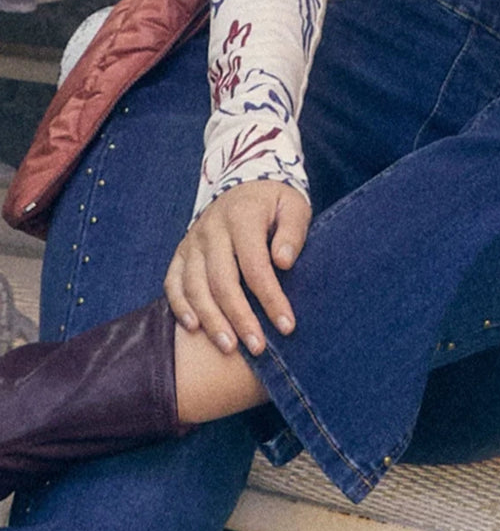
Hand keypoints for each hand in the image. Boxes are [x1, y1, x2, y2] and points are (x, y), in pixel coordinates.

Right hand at [164, 180, 310, 355]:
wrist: (244, 183)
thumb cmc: (275, 203)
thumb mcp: (294, 207)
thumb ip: (293, 232)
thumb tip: (284, 262)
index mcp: (242, 215)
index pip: (255, 265)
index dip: (270, 298)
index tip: (287, 325)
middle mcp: (212, 228)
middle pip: (222, 281)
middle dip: (240, 318)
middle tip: (257, 347)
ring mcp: (193, 240)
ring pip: (195, 286)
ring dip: (211, 320)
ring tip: (229, 347)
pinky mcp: (181, 251)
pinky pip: (173, 282)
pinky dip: (180, 306)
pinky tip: (194, 328)